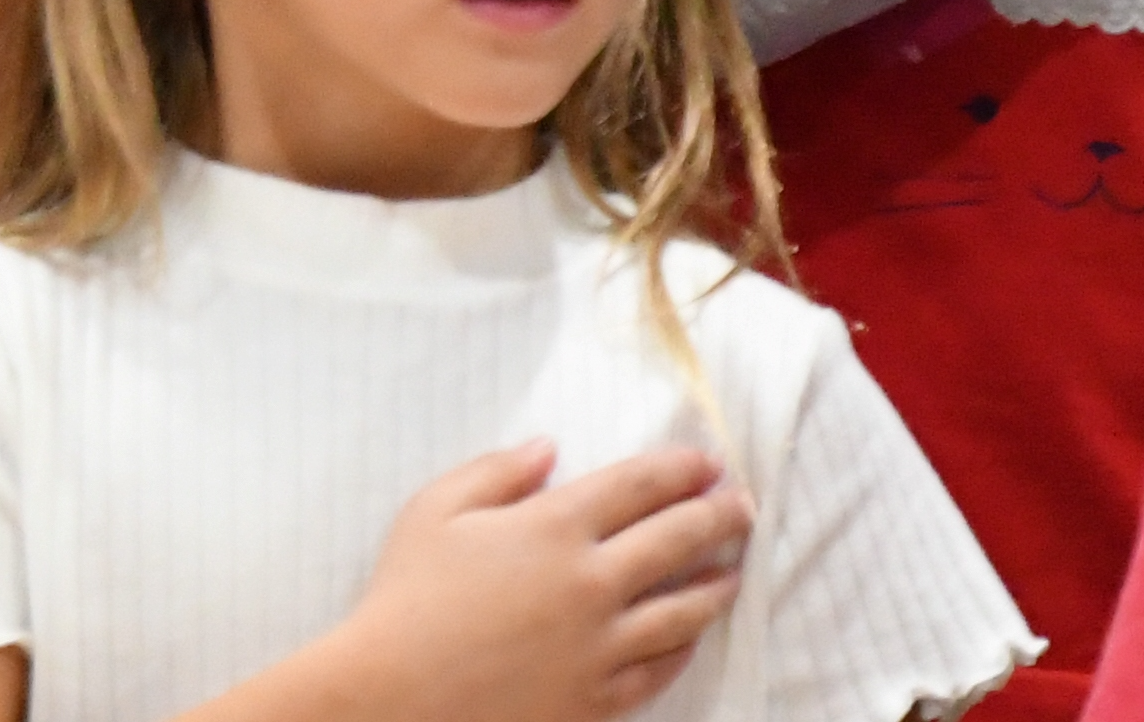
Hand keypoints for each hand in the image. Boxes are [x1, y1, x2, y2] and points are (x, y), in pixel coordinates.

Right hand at [322, 442, 751, 721]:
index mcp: (551, 528)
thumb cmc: (408, 594)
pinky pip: (662, 667)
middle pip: (676, 541)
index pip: (635, 487)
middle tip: (743, 505)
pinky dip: (685, 646)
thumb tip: (547, 449)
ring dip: (718, 584)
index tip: (706, 463)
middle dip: (718, 516)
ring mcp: (603, 643)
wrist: (400, 690)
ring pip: (685, 610)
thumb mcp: (433, 510)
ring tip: (735, 572)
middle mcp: (591, 582)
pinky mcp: (602, 694)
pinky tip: (692, 635)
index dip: (677, 470)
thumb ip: (494, 472)